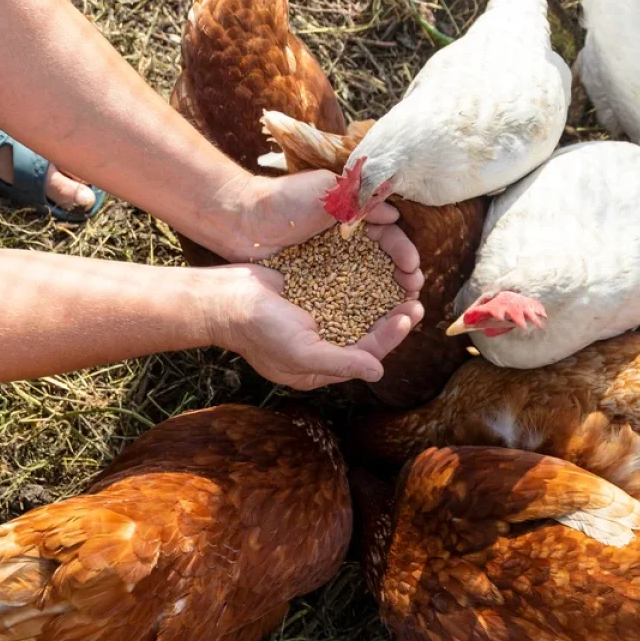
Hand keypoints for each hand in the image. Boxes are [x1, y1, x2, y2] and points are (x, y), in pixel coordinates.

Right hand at [208, 265, 425, 390]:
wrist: (223, 297)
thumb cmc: (258, 330)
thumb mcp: (300, 352)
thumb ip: (340, 363)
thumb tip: (378, 373)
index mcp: (318, 368)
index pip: (364, 355)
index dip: (389, 337)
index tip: (409, 316)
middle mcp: (320, 345)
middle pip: (366, 333)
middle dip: (392, 318)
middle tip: (416, 299)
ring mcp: (316, 318)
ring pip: (359, 311)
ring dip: (382, 298)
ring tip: (404, 283)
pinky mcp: (311, 294)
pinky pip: (343, 290)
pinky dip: (362, 282)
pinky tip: (379, 267)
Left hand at [209, 169, 423, 294]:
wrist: (241, 219)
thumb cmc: (284, 200)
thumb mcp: (328, 190)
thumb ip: (361, 200)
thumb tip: (395, 212)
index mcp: (354, 215)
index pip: (388, 236)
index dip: (403, 252)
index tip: (412, 267)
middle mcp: (347, 241)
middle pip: (384, 261)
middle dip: (402, 276)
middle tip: (413, 291)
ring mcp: (332, 263)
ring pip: (368, 280)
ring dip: (387, 294)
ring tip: (401, 309)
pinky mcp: (316, 281)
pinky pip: (343, 294)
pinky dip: (360, 305)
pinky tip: (371, 319)